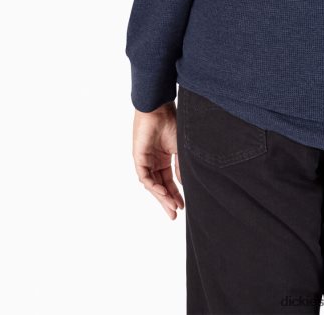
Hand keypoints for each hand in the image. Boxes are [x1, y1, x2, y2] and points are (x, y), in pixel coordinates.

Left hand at [132, 102, 184, 219]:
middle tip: (174, 215)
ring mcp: (146, 160)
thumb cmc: (172, 122)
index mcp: (165, 158)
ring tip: (171, 207)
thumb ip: (180, 166)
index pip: (169, 181)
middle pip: (160, 186)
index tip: (183, 206)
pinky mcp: (139, 158)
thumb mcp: (180, 148)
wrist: (160, 108)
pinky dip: (153, 186)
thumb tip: (184, 184)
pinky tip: (162, 193)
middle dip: (167, 201)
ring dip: (162, 196)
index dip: (175, 194)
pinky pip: (145, 177)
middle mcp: (155, 161)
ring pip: (152, 184)